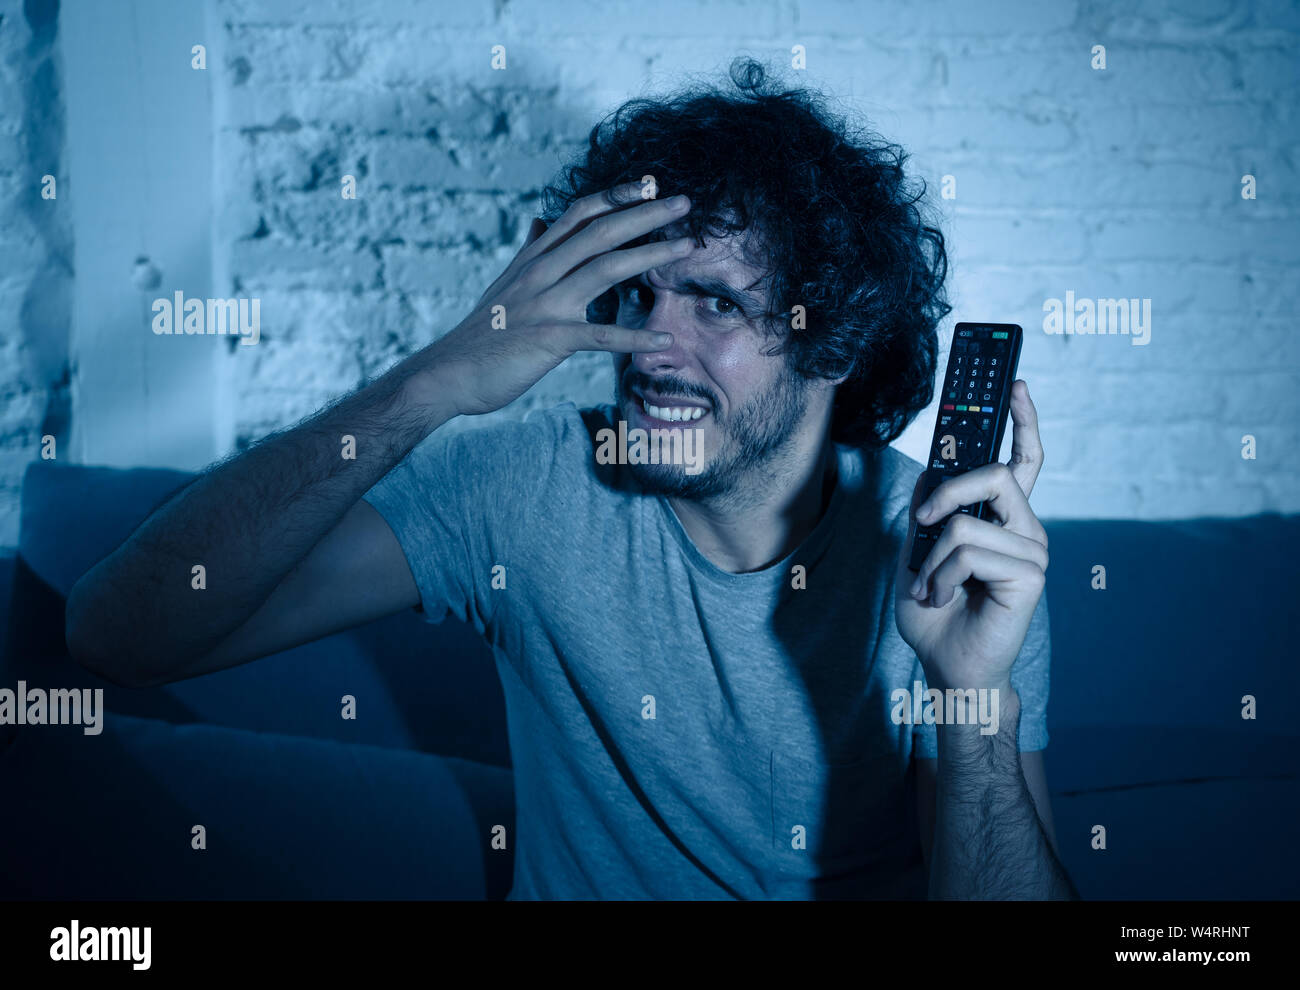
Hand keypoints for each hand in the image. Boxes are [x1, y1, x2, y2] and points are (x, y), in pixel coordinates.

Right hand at [423, 183, 695, 416]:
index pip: (580, 214)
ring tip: (687, 248)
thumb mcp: (504, 284)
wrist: (447, 373)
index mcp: (534, 258)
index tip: (651, 183)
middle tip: (686, 203)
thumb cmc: (481, 333)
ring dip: (651, 256)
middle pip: (600, 232)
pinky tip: (664, 339)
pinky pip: (600, 336)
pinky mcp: (548, 340)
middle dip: (646, 214)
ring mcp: (544, 305)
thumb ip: (528, 252)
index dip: (617, 195)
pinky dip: (634, 337)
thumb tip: (537, 220)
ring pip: (605, 269)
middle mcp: (541, 273)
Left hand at [894, 380, 1047, 693]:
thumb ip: (926, 512)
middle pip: (992, 473)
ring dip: (932, 558)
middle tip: (921, 524)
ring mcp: (1032, 550)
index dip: (1022, 420)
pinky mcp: (1030, 575)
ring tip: (932, 587)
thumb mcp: (916, 552)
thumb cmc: (935, 613)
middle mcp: (1025, 528)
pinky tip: (945, 599)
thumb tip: (930, 474)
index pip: (1021, 460)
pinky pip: (969, 551)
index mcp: (1003, 519)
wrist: (947, 665)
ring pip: (966, 522)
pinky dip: (941, 575)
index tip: (1014, 382)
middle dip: (945, 493)